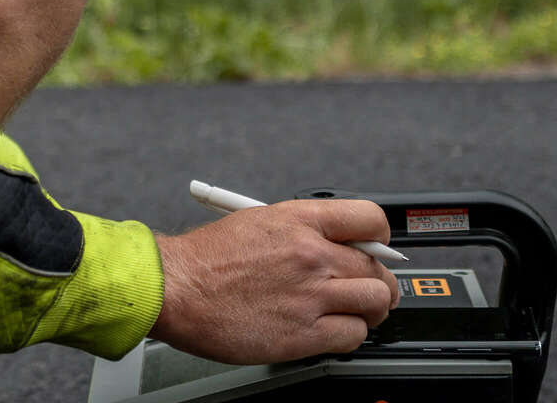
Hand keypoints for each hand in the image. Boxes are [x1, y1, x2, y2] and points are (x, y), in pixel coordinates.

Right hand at [150, 199, 401, 364]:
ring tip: (355, 312)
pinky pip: (354, 335)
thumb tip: (335, 243)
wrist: (176, 289)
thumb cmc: (206, 260)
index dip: (380, 239)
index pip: (370, 220)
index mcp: (299, 221)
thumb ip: (301, 231)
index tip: (376, 250)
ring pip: (374, 302)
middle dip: (377, 281)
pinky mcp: (303, 333)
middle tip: (368, 289)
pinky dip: (350, 335)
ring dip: (370, 310)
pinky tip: (333, 330)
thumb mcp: (257, 222)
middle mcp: (310, 255)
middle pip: (376, 268)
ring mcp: (310, 295)